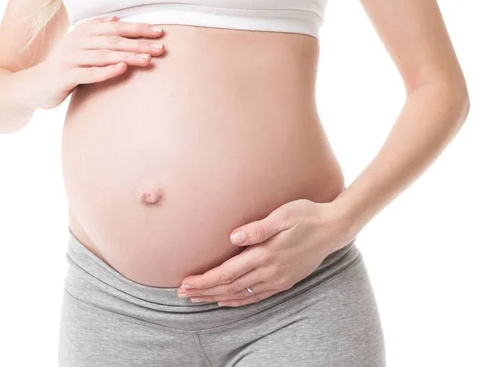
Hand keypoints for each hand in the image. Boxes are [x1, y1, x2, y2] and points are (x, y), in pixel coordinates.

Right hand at [33, 16, 165, 108]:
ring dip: (128, 57)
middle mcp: (78, 41)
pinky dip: (108, 70)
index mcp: (84, 32)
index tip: (160, 32)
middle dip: (140, 43)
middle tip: (161, 48)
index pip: (117, 28)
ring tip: (148, 60)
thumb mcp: (79, 45)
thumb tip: (116, 19)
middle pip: (114, 40)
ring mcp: (72, 58)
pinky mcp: (67, 76)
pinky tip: (123, 69)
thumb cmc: (64, 66)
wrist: (34, 85)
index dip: (139, 29)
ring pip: (105, 55)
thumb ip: (96, 31)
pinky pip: (90, 73)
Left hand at [178, 198, 352, 306]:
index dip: (203, 280)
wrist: (333, 228)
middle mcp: (269, 271)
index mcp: (264, 254)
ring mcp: (277, 279)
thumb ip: (258, 228)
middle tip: (182, 294)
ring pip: (240, 294)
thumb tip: (233, 237)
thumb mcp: (283, 215)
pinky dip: (238, 301)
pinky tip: (226, 301)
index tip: (185, 282)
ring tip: (197, 299)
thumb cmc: (306, 215)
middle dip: (204, 291)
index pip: (226, 273)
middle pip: (229, 287)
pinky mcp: (284, 281)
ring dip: (216, 297)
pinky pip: (256, 297)